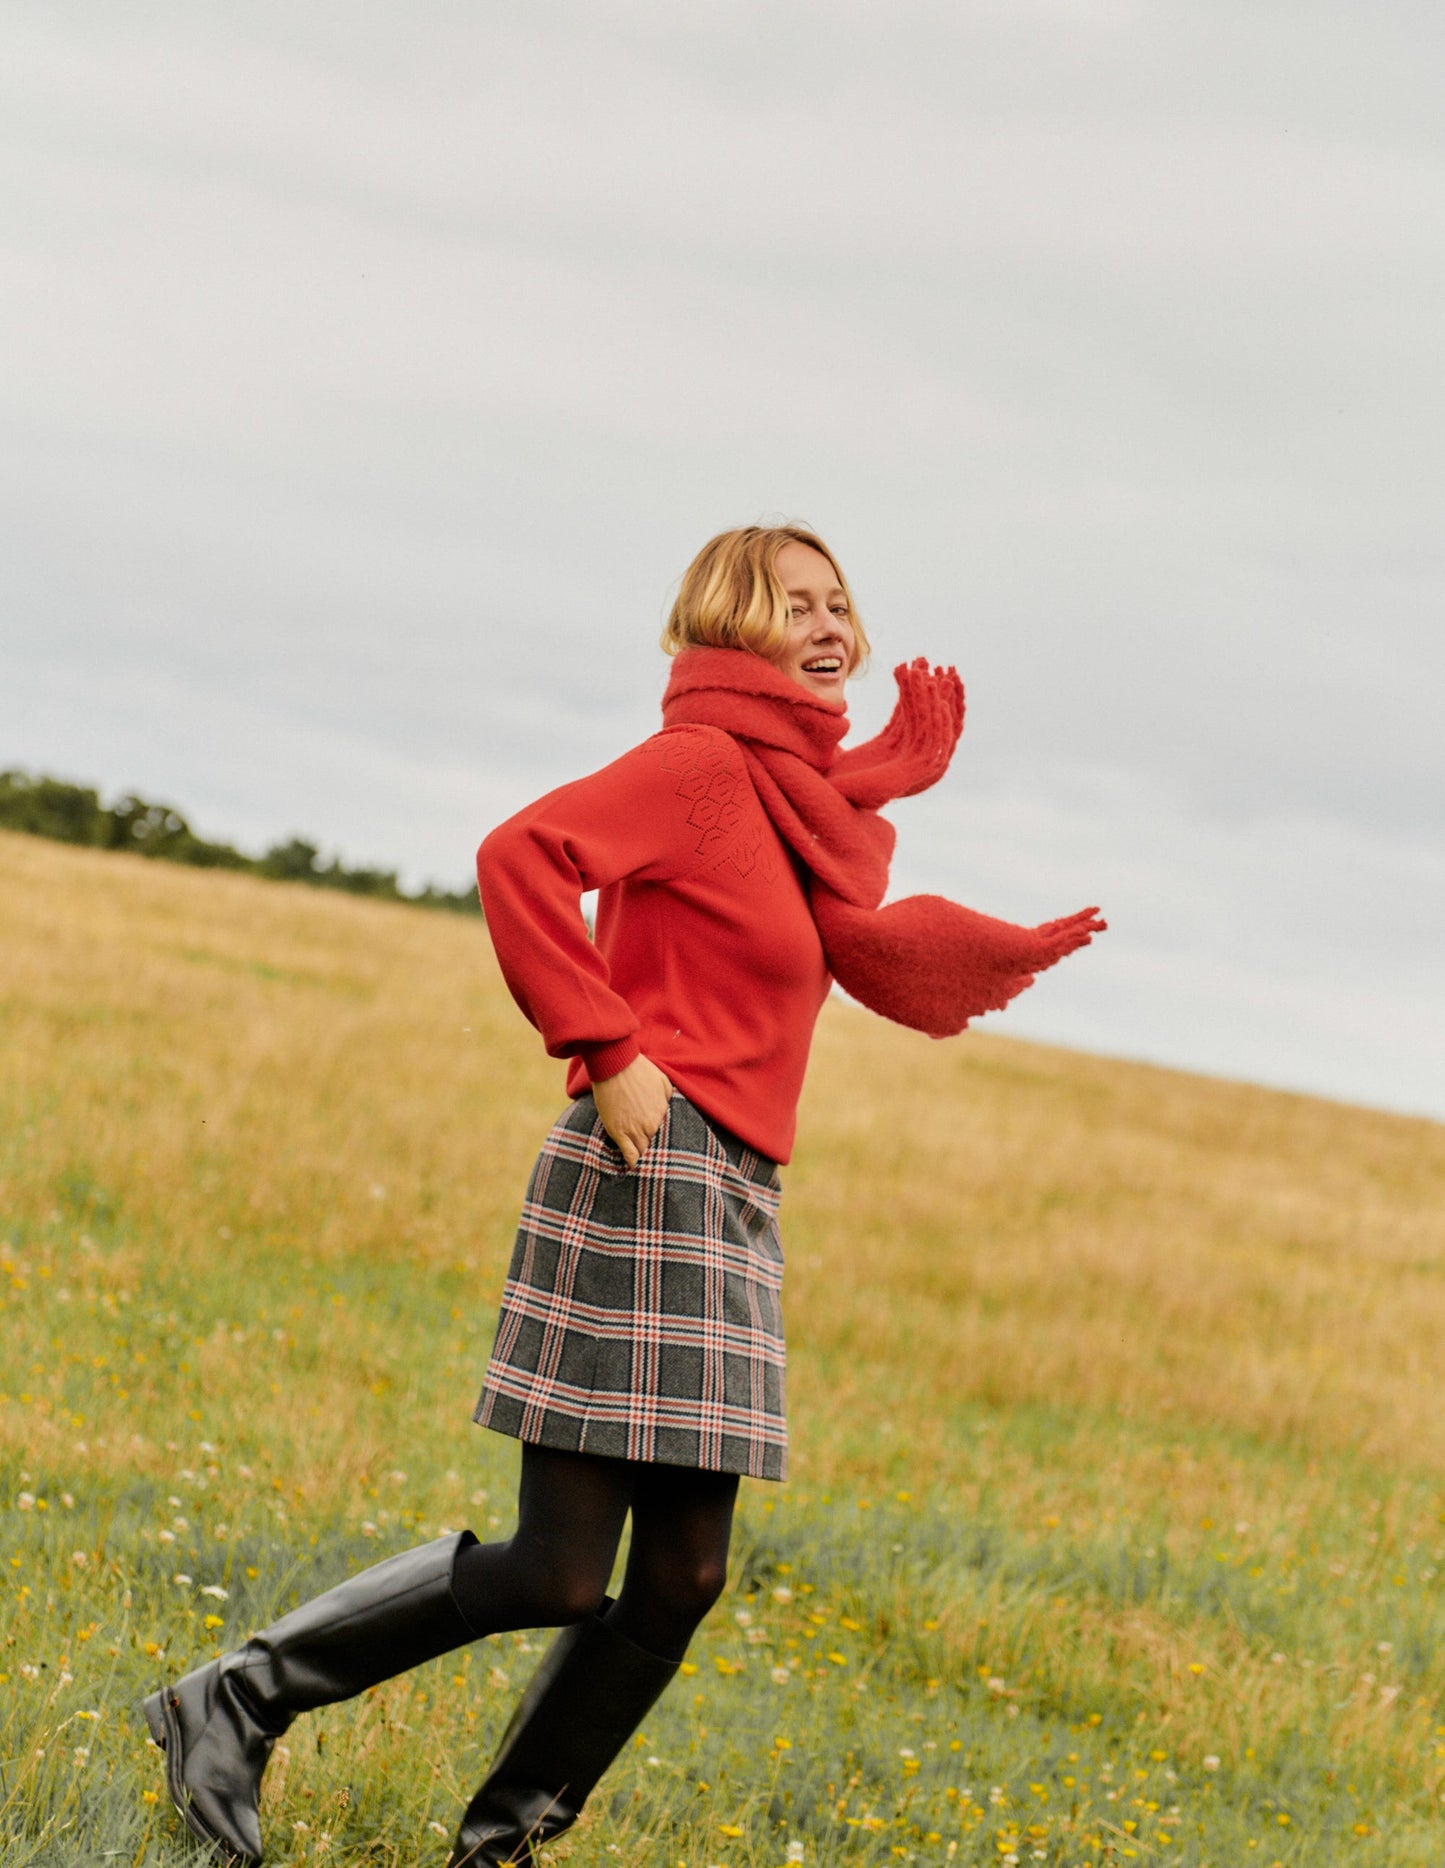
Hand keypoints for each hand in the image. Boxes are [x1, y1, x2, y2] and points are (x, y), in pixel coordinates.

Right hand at [592, 1053, 673, 1169]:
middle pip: (657, 1147)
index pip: (669, 1138)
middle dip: (657, 1151)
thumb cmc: (640, 1071)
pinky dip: (631, 1160)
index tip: (667, 1147)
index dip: (667, 1142)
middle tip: (658, 1158)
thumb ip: (670, 1100)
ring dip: (645, 1157)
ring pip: (644, 1153)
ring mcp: (634, 1130)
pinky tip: (633, 1164)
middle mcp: (651, 1126)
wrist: (616, 1065)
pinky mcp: (618, 1131)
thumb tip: (672, 1111)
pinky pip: (628, 1154)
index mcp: (663, 1115)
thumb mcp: (664, 1083)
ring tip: (646, 1163)